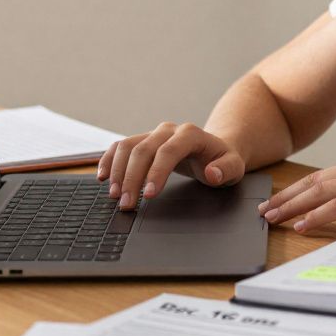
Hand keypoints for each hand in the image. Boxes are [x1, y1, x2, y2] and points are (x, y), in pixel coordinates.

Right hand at [97, 122, 245, 209]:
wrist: (214, 149)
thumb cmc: (222, 161)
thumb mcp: (234, 167)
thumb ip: (226, 170)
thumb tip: (212, 173)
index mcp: (191, 134)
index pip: (169, 151)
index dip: (156, 172)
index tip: (148, 195)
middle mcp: (169, 130)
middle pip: (143, 150)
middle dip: (132, 179)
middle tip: (126, 205)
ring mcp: (153, 133)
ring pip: (128, 147)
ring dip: (117, 171)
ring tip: (114, 196)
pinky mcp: (143, 140)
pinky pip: (120, 146)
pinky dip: (108, 160)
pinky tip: (102, 177)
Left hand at [257, 153, 335, 232]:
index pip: (324, 175)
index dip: (298, 187)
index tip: (280, 198)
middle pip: (316, 180)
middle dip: (287, 196)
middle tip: (265, 209)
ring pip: (321, 191)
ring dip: (293, 206)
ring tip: (274, 217)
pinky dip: (315, 215)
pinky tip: (301, 224)